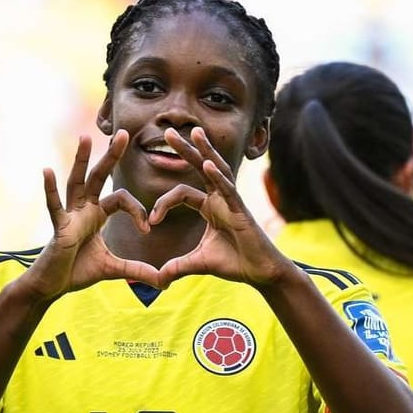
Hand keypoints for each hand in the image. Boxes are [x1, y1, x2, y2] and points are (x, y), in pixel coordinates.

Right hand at [18, 131, 160, 301]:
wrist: (51, 287)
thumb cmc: (76, 272)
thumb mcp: (113, 269)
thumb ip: (137, 270)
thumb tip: (164, 281)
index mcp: (96, 214)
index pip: (121, 199)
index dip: (137, 211)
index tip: (147, 229)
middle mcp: (83, 209)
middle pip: (99, 176)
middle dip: (112, 156)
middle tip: (125, 133)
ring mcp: (69, 216)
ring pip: (77, 182)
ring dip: (82, 160)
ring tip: (86, 137)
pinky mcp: (58, 227)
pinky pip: (54, 206)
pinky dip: (50, 189)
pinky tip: (47, 170)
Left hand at [152, 127, 292, 287]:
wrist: (261, 274)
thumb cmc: (235, 263)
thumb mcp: (199, 263)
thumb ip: (177, 267)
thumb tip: (157, 280)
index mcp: (209, 206)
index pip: (182, 193)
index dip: (163, 204)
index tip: (151, 222)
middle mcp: (220, 198)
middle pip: (200, 167)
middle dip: (185, 150)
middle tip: (168, 131)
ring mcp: (232, 202)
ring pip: (217, 170)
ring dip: (204, 151)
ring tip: (194, 132)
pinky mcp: (241, 211)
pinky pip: (228, 190)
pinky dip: (218, 177)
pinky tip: (207, 164)